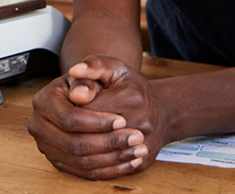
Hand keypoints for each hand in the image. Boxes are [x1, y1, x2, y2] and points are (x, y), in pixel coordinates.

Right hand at [27, 59, 149, 179]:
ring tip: (137, 150)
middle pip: (75, 143)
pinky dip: (109, 170)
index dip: (97, 122)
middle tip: (136, 137)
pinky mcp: (59, 162)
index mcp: (44, 100)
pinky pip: (84, 172)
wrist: (91, 98)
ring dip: (112, 158)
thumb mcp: (100, 69)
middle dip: (108, 142)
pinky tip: (129, 161)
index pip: (70, 118)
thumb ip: (93, 70)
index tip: (123, 121)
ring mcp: (47, 146)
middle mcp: (39, 125)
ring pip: (81, 161)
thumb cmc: (97, 82)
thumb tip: (81, 95)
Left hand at [70, 55, 171, 175]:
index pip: (86, 109)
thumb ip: (93, 66)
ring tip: (79, 135)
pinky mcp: (143, 163)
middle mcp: (142, 123)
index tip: (72, 102)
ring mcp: (144, 146)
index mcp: (131, 97)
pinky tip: (88, 152)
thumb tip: (74, 71)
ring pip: (100, 155)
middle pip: (92, 133)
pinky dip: (95, 162)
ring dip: (84, 147)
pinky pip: (113, 168)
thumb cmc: (131, 87)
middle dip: (77, 128)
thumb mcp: (114, 68)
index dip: (73, 107)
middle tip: (73, 121)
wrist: (161, 111)